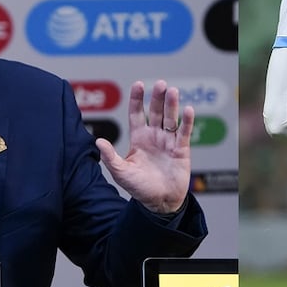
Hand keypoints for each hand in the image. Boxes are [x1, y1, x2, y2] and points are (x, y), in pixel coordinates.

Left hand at [97, 80, 192, 214]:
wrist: (160, 202)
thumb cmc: (139, 188)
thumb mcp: (121, 172)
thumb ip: (110, 157)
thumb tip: (98, 141)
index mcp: (139, 138)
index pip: (137, 114)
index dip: (137, 99)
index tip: (138, 84)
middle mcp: (154, 136)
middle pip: (156, 112)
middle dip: (157, 97)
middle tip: (160, 84)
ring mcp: (168, 141)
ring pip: (171, 118)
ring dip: (172, 105)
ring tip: (172, 91)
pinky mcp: (181, 149)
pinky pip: (184, 132)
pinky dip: (187, 121)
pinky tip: (188, 109)